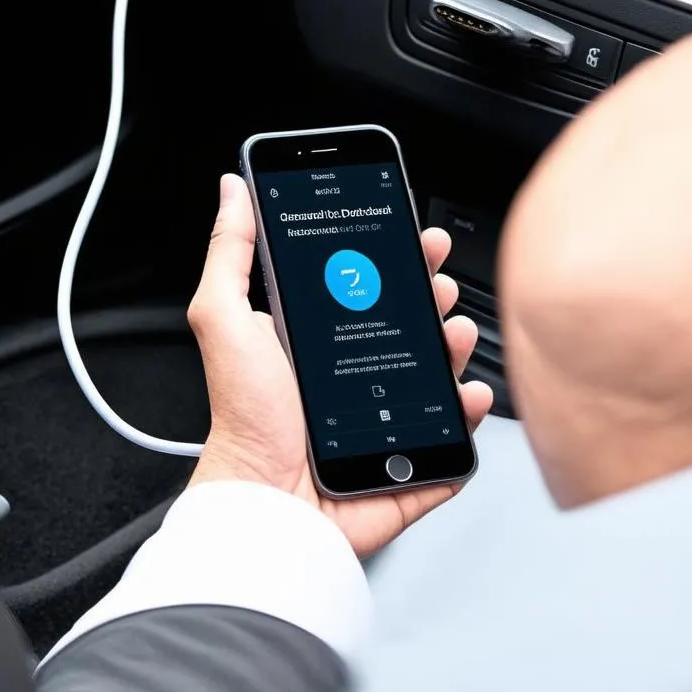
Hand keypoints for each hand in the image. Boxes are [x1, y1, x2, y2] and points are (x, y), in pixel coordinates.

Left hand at [187, 174, 493, 557]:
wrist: (265, 501)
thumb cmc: (242, 417)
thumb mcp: (224, 318)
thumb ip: (230, 252)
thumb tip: (232, 191)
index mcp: (314, 340)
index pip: (362, 286)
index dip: (392, 256)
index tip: (412, 233)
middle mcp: (350, 375)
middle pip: (406, 323)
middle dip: (430, 293)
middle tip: (437, 280)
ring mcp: (382, 418)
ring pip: (434, 373)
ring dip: (453, 343)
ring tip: (452, 330)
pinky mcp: (406, 460)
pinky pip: (449, 434)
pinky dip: (466, 412)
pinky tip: (465, 392)